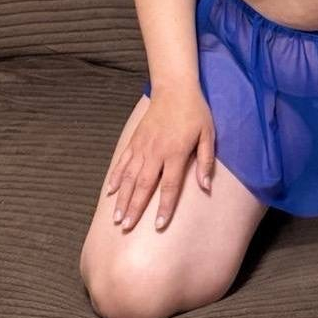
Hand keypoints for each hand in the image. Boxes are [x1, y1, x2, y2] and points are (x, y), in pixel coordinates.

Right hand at [104, 87, 214, 232]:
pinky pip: (122, 161)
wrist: (174, 89)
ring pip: (129, 176)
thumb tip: (206, 186)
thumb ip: (205, 161)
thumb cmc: (195, 113)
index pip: (170, 185)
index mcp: (176, 152)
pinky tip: (110, 192)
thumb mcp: (208, 134)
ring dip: (122, 198)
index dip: (165, 207)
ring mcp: (142, 146)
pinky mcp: (134, 140)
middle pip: (144, 185)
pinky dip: (115, 177)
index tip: (159, 226)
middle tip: (127, 227)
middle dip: (135, 208)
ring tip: (116, 218)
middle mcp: (156, 152)